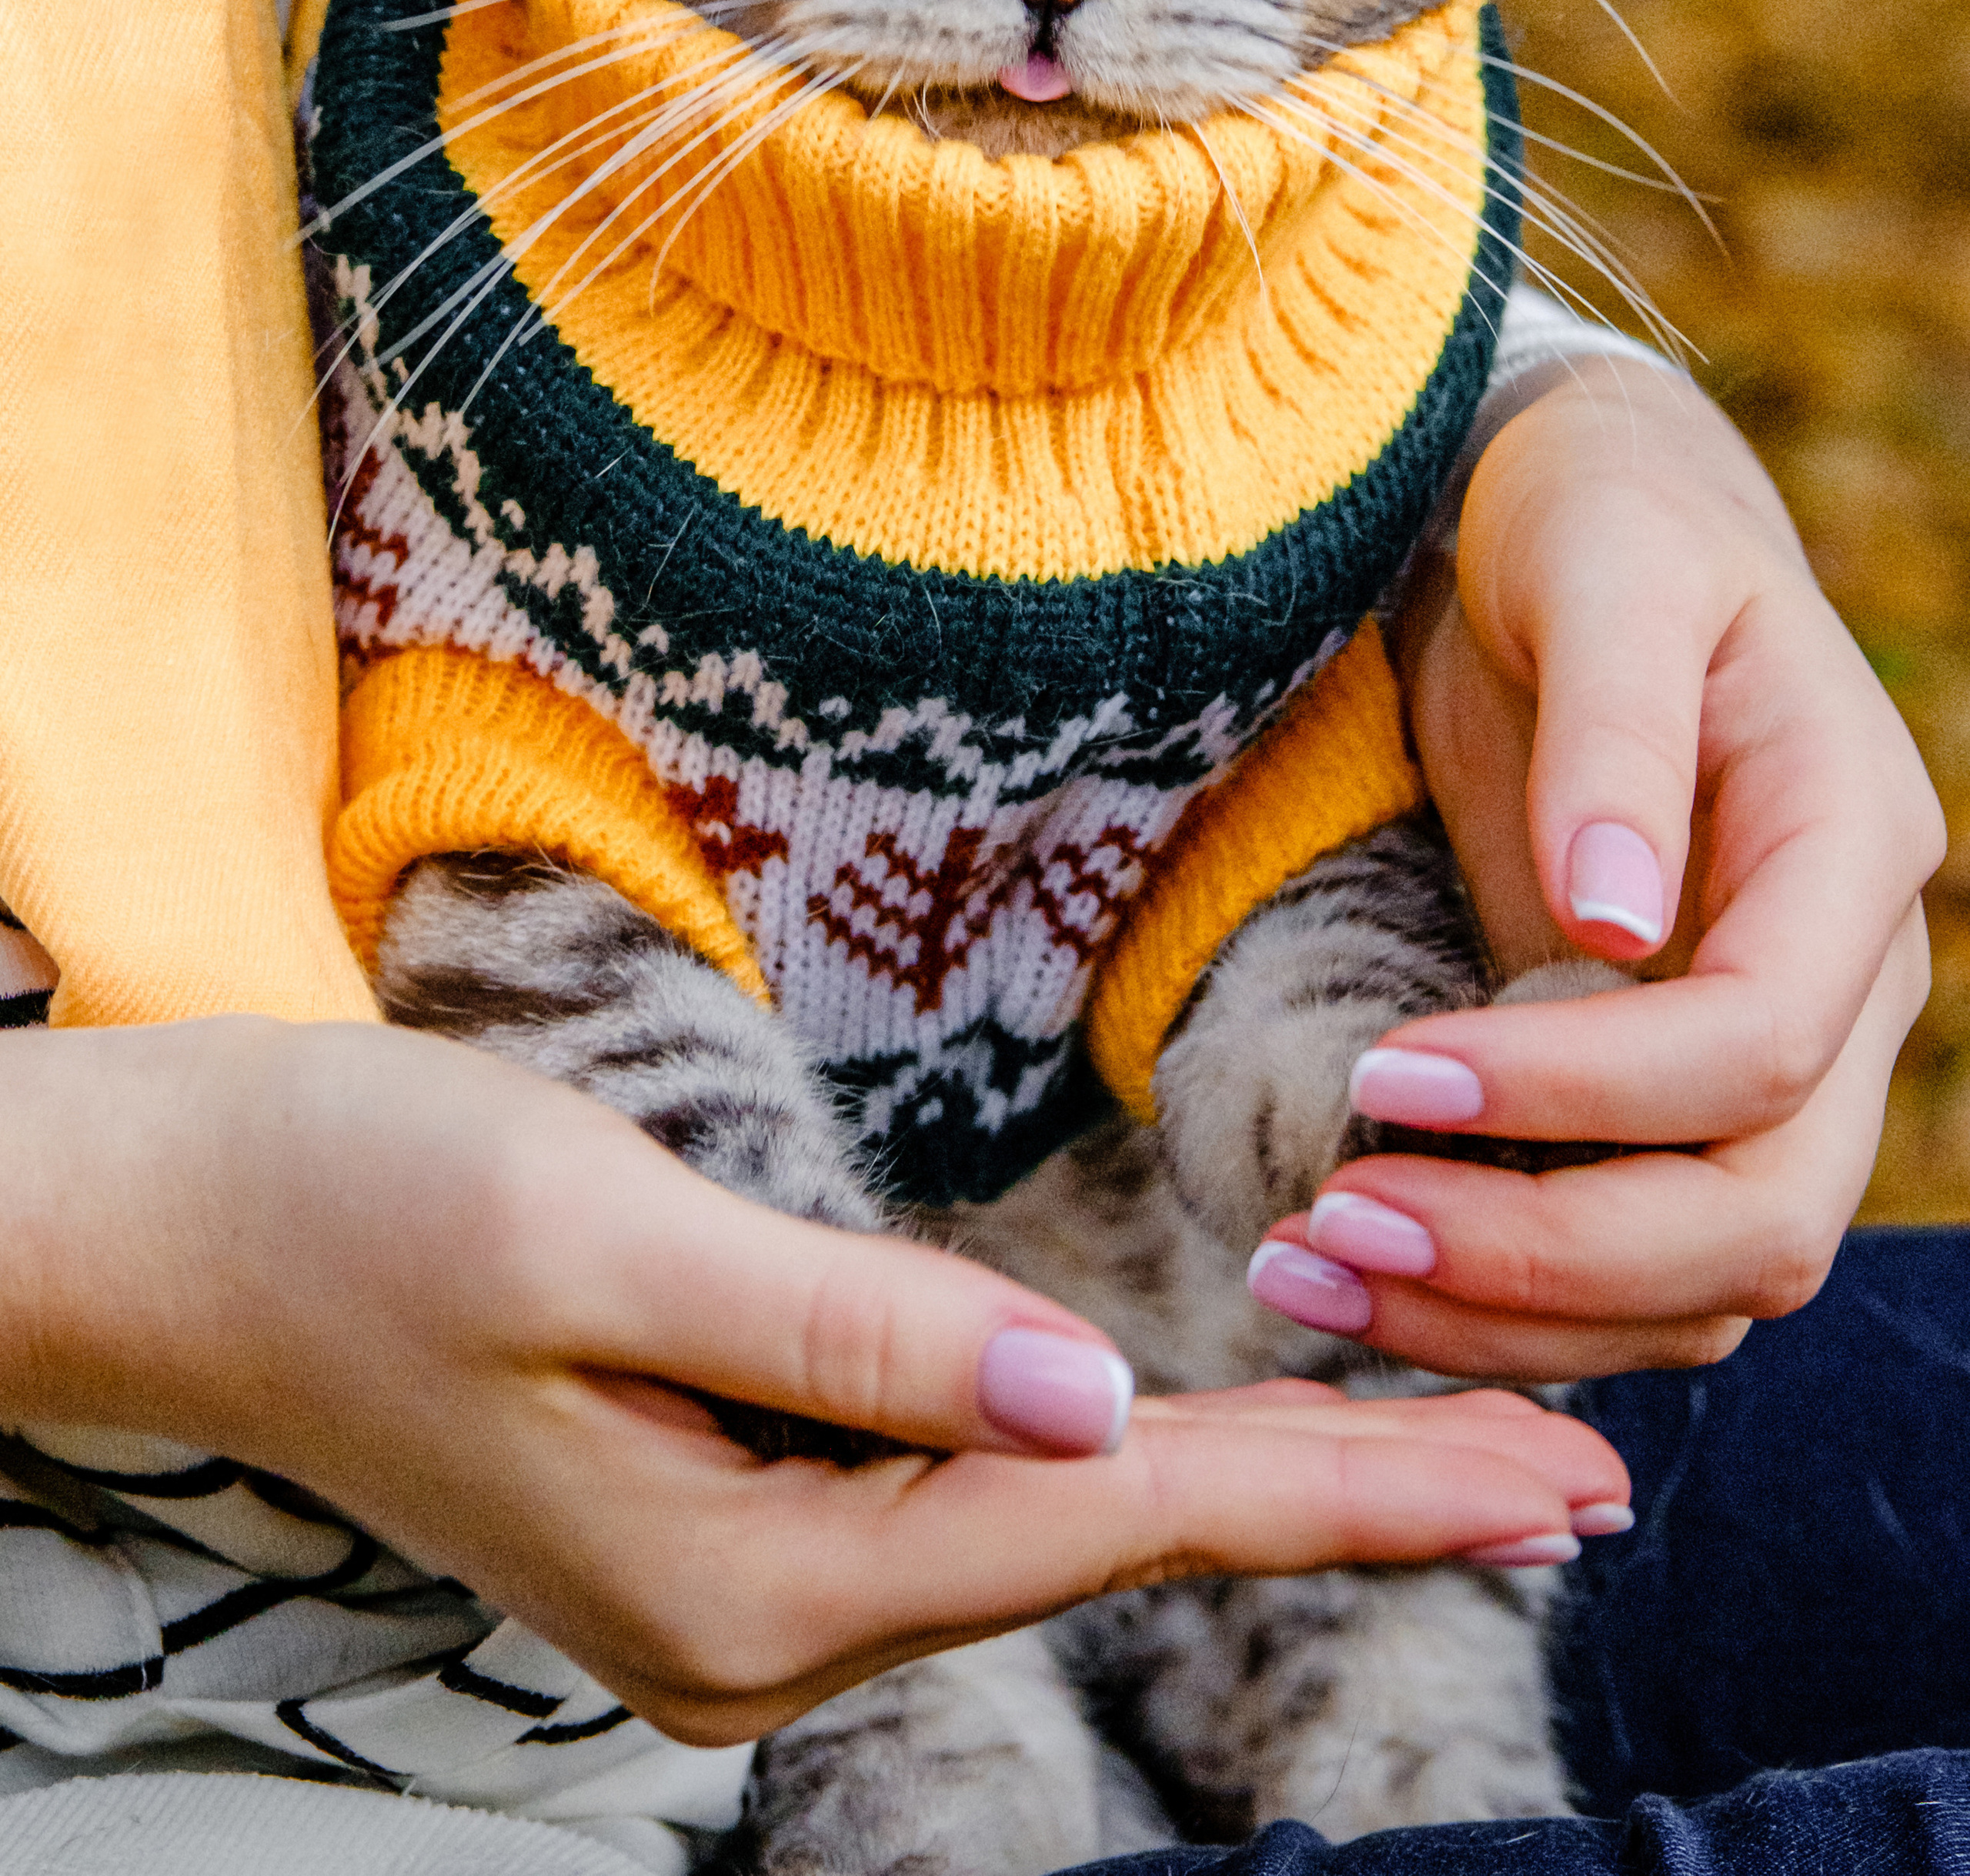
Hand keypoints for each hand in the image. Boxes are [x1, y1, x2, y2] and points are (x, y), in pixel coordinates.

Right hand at [3, 1018, 1627, 1739]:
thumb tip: (1097, 1413)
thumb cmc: (360, 1200)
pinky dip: (1112, 1462)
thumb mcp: (595, 1236)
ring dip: (1249, 1483)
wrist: (180, 1234)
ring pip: (1044, 1528)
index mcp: (743, 1573)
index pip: (1107, 1522)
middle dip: (1347, 1506)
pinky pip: (958, 1497)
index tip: (1543, 1479)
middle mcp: (757, 1621)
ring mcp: (736, 1582)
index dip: (1342, 1493)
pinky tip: (1204, 1438)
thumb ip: (847, 1336)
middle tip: (1571, 1484)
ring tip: (1446, 1458)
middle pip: (1107, 1546)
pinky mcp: (719, 1510)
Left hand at [1253, 358, 1940, 1379]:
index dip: (1581, 1091)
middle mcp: (1840, 977)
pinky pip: (1630, 1264)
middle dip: (1549, 1256)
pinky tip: (1354, 1275)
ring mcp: (1768, 1057)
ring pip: (1701, 1281)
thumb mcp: (1598, 568)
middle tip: (1338, 1226)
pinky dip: (1503, 1300)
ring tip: (1308, 1276)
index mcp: (1849, 842)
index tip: (1388, 1071)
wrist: (1579, 528)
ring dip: (1511, 1314)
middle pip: (1759, 1215)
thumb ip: (1616, 729)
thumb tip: (1611, 920)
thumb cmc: (1591, 520)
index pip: (1758, 1044)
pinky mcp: (1668, 1098)